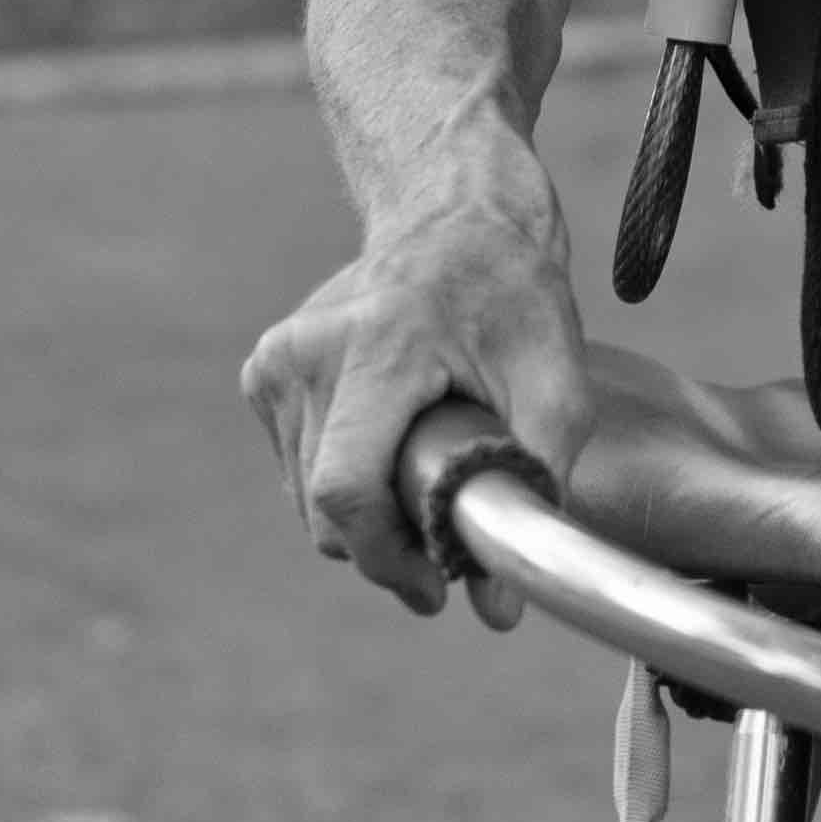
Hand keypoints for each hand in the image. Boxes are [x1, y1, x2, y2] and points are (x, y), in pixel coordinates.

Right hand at [239, 176, 596, 631]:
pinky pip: (299, 466)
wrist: (457, 211)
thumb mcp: (558, 382)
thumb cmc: (515, 294)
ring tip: (431, 476)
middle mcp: (303, 355)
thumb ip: (536, 489)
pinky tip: (396, 441)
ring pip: (307, 498)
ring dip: (368, 516)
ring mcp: (273, 362)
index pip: (345, 492)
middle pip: (325, 510)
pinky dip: (347, 479)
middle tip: (452, 542)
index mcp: (373, 350)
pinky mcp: (262, 372)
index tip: (438, 587)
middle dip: (388, 548)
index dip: (388, 560)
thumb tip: (497, 610)